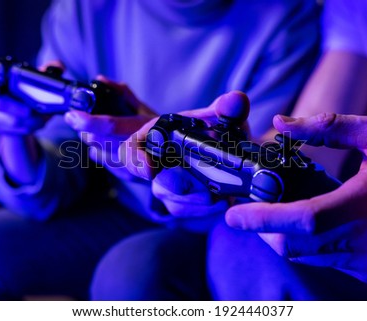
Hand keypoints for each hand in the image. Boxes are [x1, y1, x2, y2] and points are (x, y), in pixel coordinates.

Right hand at [0, 62, 59, 184]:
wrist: (20, 105)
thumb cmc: (24, 85)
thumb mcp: (33, 74)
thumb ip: (48, 69)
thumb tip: (59, 67)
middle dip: (17, 108)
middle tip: (30, 110)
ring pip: (7, 121)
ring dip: (27, 121)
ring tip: (42, 117)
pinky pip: (12, 131)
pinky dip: (28, 128)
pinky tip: (39, 123)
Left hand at [63, 76, 156, 179]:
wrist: (174, 157)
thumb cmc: (158, 129)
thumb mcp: (142, 108)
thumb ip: (121, 92)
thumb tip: (100, 79)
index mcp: (139, 128)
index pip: (109, 125)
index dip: (88, 121)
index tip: (72, 115)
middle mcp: (134, 148)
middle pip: (95, 139)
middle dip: (86, 129)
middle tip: (83, 120)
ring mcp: (129, 165)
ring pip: (96, 150)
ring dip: (94, 141)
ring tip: (101, 133)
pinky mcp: (125, 175)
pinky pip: (103, 160)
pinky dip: (101, 152)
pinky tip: (110, 147)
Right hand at [119, 91, 249, 219]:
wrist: (227, 153)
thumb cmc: (214, 132)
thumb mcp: (221, 118)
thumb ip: (227, 108)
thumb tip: (236, 100)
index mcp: (156, 137)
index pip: (130, 152)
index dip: (135, 161)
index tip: (150, 170)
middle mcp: (154, 165)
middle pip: (163, 184)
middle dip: (189, 185)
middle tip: (212, 184)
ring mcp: (165, 189)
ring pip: (178, 203)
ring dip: (204, 199)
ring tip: (224, 190)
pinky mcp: (179, 206)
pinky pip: (190, 215)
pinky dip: (210, 210)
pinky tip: (224, 199)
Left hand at [226, 113, 366, 282]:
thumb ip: (327, 128)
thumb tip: (280, 124)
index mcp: (363, 205)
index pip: (299, 221)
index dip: (260, 220)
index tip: (233, 215)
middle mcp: (363, 243)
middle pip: (292, 245)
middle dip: (264, 229)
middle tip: (252, 208)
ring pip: (305, 256)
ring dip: (284, 235)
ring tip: (281, 209)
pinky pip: (324, 260)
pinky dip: (308, 243)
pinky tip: (312, 221)